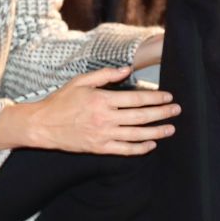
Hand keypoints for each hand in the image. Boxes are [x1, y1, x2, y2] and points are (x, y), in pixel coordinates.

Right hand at [0, 67, 179, 154]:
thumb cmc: (60, 101)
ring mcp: (103, 135)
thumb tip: (126, 70)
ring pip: (137, 134)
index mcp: (102, 100)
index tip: (167, 96)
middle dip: (162, 113)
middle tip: (176, 110)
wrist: (43, 125)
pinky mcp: (99, 148)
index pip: (135, 99)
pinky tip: (151, 144)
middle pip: (141, 116)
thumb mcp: (80, 81)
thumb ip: (104, 75)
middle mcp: (105, 118)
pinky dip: (140, 148)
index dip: (154, 98)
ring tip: (171, 128)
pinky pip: (125, 150)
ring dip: (157, 131)